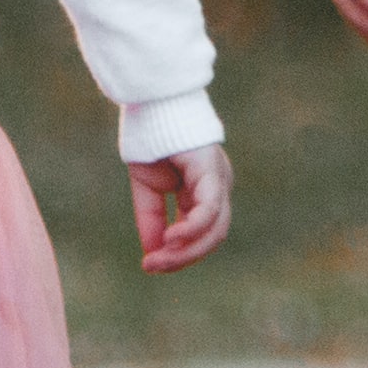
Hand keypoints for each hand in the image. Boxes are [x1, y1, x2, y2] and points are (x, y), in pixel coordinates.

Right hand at [131, 144, 231, 271]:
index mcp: (204, 191)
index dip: (179, 255)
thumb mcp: (148, 188)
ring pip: (215, 229)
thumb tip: (153, 253)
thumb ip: (152, 218)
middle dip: (182, 258)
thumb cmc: (150, 137)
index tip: (150, 265)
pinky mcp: (212, 170)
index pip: (202, 234)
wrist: (150, 101)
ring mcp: (219, 179)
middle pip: (212, 237)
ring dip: (186, 251)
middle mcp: (218, 187)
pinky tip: (170, 239)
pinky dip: (191, 228)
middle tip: (152, 266)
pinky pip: (208, 208)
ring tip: (157, 259)